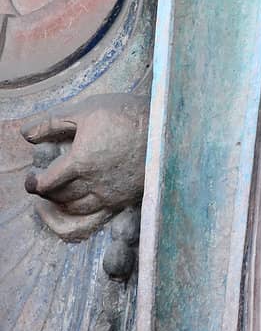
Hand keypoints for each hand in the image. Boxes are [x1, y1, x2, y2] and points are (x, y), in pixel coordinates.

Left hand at [22, 95, 147, 243]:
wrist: (164, 128)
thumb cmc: (125, 115)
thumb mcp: (87, 110)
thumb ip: (53, 122)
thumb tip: (25, 133)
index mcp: (80, 161)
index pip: (46, 183)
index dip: (34, 183)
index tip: (32, 178)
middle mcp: (92, 183)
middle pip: (59, 197)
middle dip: (47, 192)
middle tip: (44, 184)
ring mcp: (108, 195)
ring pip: (75, 209)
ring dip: (61, 204)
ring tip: (60, 193)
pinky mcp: (122, 200)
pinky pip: (94, 219)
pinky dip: (80, 216)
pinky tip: (78, 206)